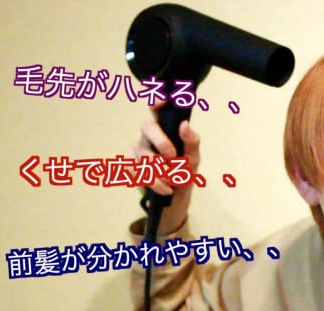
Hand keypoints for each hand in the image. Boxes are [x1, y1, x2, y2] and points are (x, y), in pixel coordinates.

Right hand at [129, 101, 200, 233]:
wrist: (176, 196)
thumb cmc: (186, 170)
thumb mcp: (194, 157)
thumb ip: (191, 140)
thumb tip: (184, 124)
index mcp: (165, 127)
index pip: (157, 108)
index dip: (156, 101)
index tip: (162, 101)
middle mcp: (149, 134)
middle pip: (147, 126)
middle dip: (162, 142)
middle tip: (174, 157)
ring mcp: (137, 148)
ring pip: (144, 153)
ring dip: (163, 171)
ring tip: (174, 180)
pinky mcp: (130, 165)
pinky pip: (137, 170)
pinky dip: (155, 182)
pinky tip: (165, 188)